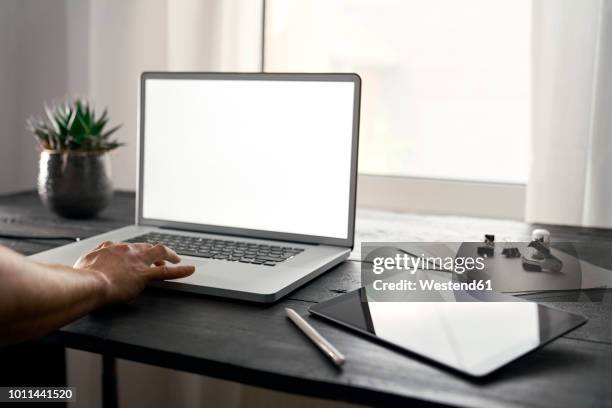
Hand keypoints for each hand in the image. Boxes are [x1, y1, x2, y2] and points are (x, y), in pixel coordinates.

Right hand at [74, 241, 194, 303]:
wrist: (85, 284)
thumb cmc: (79, 278)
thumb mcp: (81, 266)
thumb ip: (87, 264)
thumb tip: (85, 269)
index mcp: (109, 248)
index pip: (125, 247)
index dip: (133, 252)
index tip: (134, 256)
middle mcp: (125, 250)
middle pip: (145, 246)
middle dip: (154, 251)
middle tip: (160, 257)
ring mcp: (136, 261)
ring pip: (159, 252)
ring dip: (170, 255)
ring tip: (177, 259)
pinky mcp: (144, 274)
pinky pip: (166, 271)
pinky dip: (180, 270)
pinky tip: (190, 270)